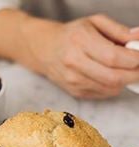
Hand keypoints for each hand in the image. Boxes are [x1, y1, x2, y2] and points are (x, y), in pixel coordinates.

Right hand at [20, 14, 138, 98]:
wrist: (46, 50)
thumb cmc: (71, 35)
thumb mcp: (95, 23)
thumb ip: (119, 31)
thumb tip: (138, 40)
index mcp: (80, 41)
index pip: (113, 56)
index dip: (133, 59)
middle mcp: (75, 63)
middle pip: (113, 77)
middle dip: (134, 74)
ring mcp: (74, 81)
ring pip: (109, 88)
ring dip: (124, 81)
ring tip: (127, 70)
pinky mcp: (75, 92)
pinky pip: (102, 94)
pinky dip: (113, 86)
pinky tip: (112, 76)